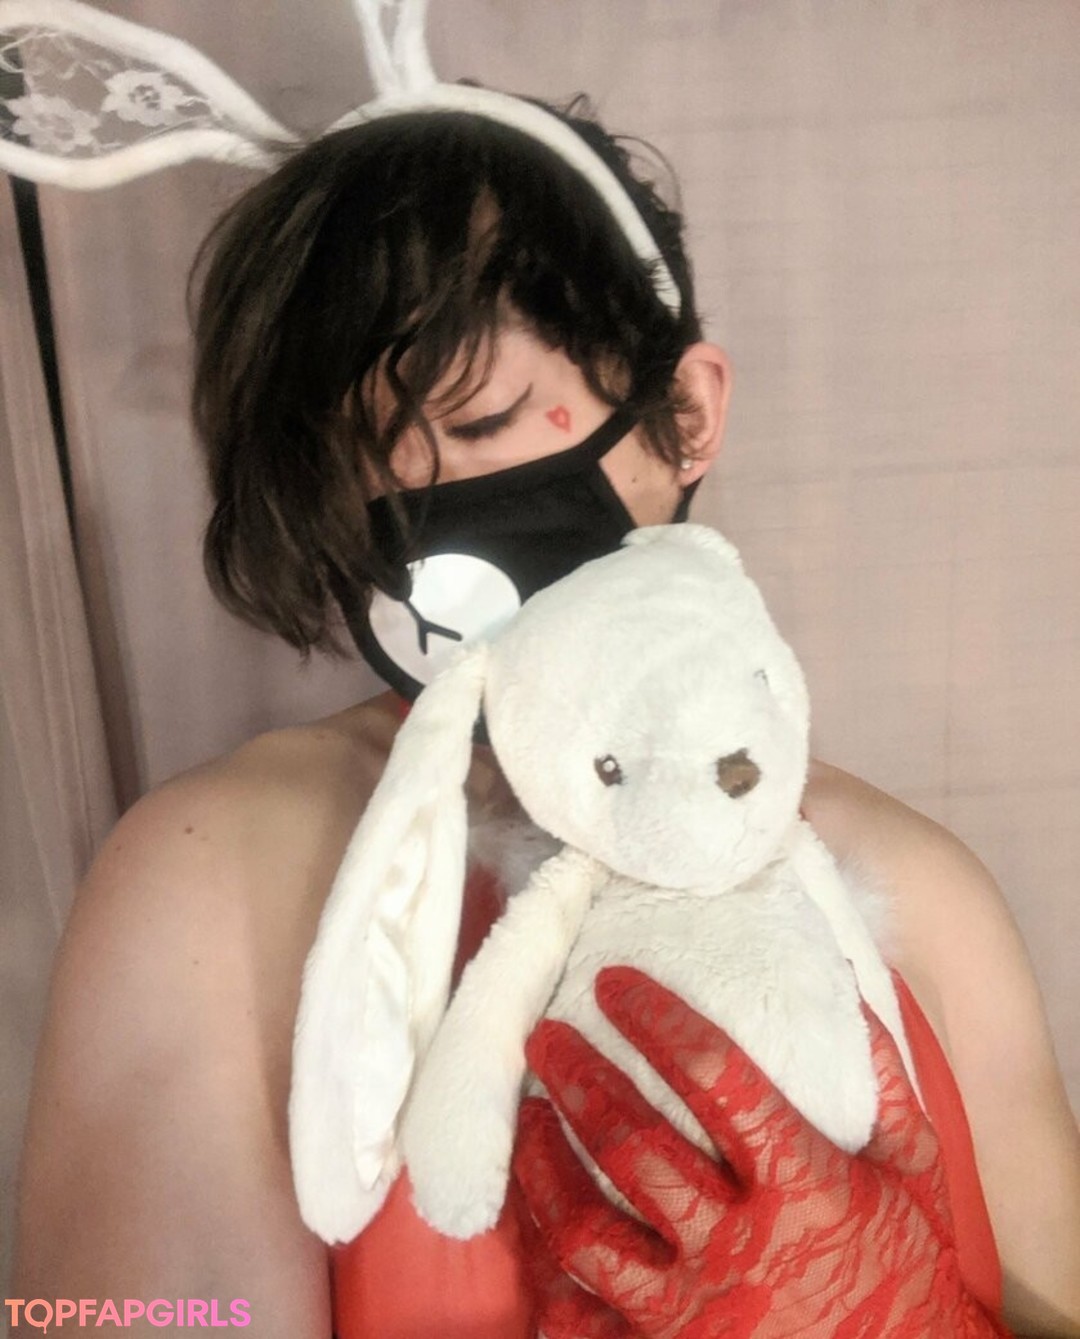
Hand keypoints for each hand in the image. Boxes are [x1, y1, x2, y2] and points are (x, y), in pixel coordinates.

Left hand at [513, 967, 1010, 1338]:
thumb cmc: (912, 1271)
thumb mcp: (916, 1171)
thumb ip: (881, 1079)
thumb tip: (841, 985)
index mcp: (804, 1187)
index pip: (714, 1078)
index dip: (655, 1020)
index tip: (612, 982)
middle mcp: (740, 1249)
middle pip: (631, 1147)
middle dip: (577, 1078)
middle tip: (545, 1036)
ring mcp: (695, 1314)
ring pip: (586, 1231)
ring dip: (544, 1165)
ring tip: (527, 1116)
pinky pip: (581, 1319)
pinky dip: (546, 1272)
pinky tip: (533, 1225)